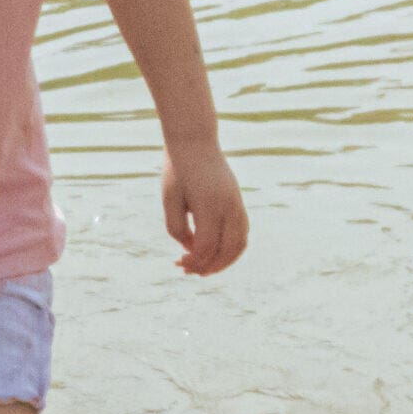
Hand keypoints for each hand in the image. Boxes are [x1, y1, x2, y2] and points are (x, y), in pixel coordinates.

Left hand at [162, 145, 246, 275]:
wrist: (195, 142)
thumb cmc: (177, 170)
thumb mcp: (170, 200)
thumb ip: (178, 229)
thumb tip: (192, 251)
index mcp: (209, 205)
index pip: (206, 246)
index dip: (193, 260)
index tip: (177, 262)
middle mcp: (229, 207)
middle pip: (226, 250)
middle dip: (208, 266)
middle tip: (188, 272)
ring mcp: (237, 204)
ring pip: (239, 244)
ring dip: (224, 261)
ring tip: (204, 269)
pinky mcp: (239, 202)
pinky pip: (242, 233)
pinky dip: (232, 249)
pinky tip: (215, 253)